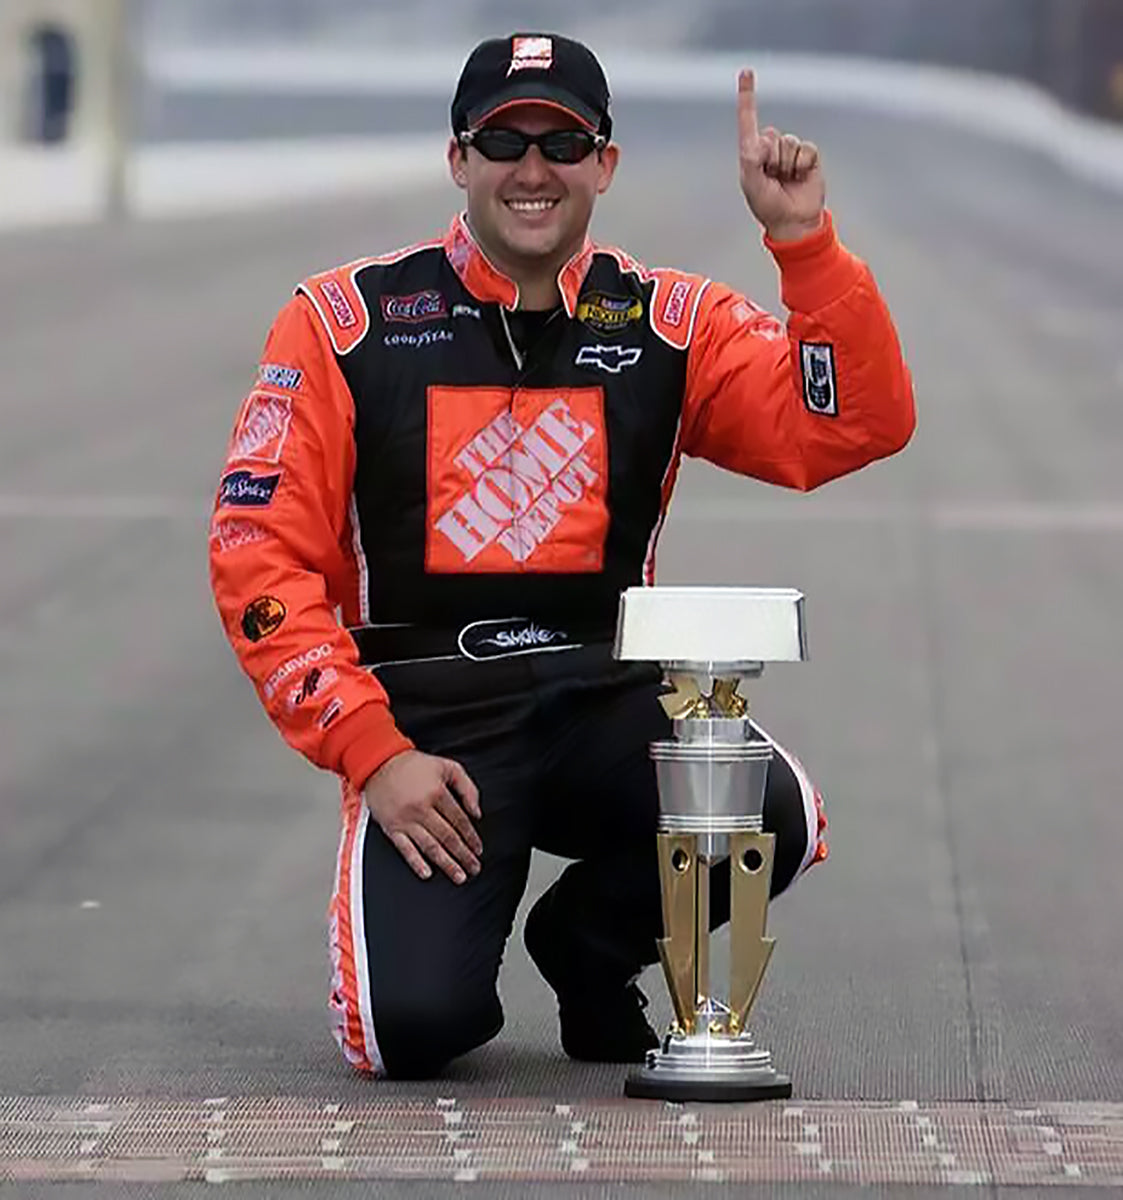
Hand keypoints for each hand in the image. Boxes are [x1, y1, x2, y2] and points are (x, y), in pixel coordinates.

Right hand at [362, 749, 481, 883]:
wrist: (378, 762)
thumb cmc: (413, 765)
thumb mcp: (447, 766)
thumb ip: (467, 787)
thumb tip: (476, 812)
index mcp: (437, 793)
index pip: (460, 821)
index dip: (472, 837)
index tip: (478, 849)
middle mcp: (422, 808)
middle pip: (448, 837)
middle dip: (464, 855)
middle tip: (474, 868)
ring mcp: (405, 820)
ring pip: (430, 846)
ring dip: (446, 864)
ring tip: (459, 876)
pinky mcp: (391, 828)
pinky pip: (405, 849)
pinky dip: (416, 862)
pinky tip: (427, 873)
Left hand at [737, 68, 825, 241]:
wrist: (795, 222)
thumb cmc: (768, 206)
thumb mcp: (753, 184)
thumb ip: (751, 160)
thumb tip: (760, 140)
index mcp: (751, 153)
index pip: (748, 120)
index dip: (747, 96)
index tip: (746, 71)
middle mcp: (770, 149)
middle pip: (772, 135)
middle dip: (772, 157)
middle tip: (773, 178)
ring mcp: (789, 152)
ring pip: (790, 142)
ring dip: (788, 164)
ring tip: (786, 180)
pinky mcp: (808, 157)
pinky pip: (806, 149)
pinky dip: (803, 164)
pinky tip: (800, 178)